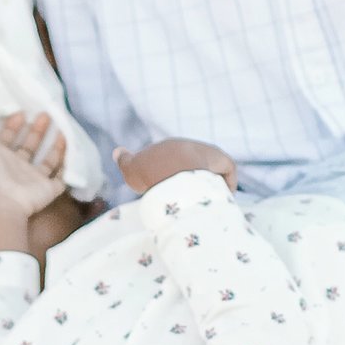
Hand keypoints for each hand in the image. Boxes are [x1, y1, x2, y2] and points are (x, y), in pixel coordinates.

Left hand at [0, 110, 70, 252]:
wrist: (3, 200)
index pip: (7, 138)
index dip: (13, 124)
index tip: (22, 112)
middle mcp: (17, 168)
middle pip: (29, 146)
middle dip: (36, 130)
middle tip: (45, 114)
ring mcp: (33, 179)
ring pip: (47, 160)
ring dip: (54, 144)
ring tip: (61, 126)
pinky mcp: (48, 188)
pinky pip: (61, 177)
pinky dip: (68, 166)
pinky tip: (73, 149)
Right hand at [117, 136, 238, 194]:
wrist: (170, 171)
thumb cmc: (149, 174)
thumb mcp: (130, 169)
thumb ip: (124, 160)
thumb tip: (118, 151)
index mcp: (167, 147)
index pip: (173, 160)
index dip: (174, 174)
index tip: (174, 190)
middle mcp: (187, 145)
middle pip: (194, 162)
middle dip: (194, 178)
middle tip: (193, 197)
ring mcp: (204, 151)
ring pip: (211, 166)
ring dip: (211, 180)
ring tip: (208, 198)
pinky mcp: (219, 158)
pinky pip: (226, 169)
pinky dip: (226, 182)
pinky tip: (222, 195)